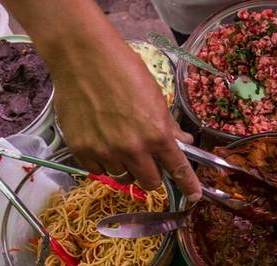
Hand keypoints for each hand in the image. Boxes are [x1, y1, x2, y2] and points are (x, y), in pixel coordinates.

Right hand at [53, 40, 201, 200]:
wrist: (83, 57)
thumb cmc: (124, 71)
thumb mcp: (156, 96)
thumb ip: (169, 125)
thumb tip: (183, 142)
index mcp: (156, 134)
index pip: (178, 169)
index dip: (189, 185)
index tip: (194, 197)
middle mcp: (133, 148)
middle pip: (149, 182)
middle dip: (152, 174)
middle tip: (148, 160)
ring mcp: (105, 152)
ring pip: (123, 178)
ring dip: (127, 168)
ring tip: (120, 145)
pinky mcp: (82, 151)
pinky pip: (98, 171)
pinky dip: (103, 163)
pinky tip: (102, 142)